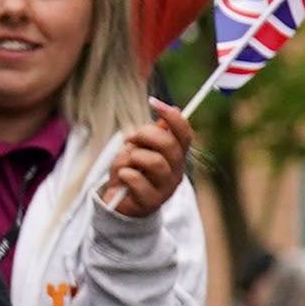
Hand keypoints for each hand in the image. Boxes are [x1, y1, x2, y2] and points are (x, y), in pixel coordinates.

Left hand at [102, 97, 195, 215]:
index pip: (184, 134)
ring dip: (134, 156)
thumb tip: (170, 111)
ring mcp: (165, 188)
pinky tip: (122, 176)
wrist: (119, 204)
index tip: (153, 102)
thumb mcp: (138, 149)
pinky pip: (138, 180)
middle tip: (130, 139)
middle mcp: (176, 172)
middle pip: (169, 145)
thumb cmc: (130, 172)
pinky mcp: (151, 201)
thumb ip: (152, 135)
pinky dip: (125, 173)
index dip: (173, 117)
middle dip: (145, 135)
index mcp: (176, 157)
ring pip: (155, 162)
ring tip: (126, 163)